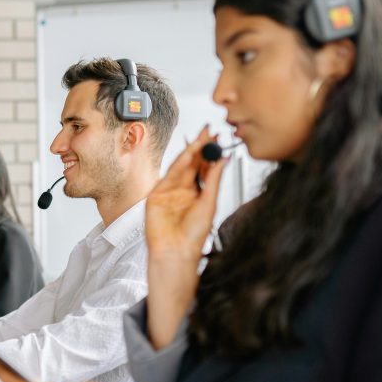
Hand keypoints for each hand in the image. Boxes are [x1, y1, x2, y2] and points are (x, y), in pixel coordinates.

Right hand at [145, 125, 228, 259]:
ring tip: (201, 138)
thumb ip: (214, 180)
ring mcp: (170, 191)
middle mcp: (185, 191)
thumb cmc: (193, 236)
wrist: (175, 251)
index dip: (212, 152)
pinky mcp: (157, 194)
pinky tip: (188, 154)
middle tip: (209, 130)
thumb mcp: (209, 204)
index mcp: (199, 194)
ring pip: (181, 166)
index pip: (206, 168)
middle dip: (201, 146)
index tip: (219, 137)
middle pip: (193, 163)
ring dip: (191, 152)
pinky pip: (169, 174)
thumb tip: (223, 160)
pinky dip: (179, 163)